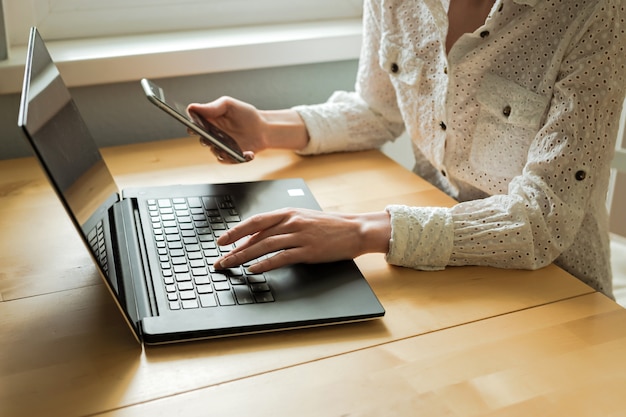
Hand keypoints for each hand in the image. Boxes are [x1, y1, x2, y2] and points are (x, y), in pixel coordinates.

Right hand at [188, 97, 308, 163]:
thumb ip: (212, 107)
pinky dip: (236, 158)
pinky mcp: (230, 156)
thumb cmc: (246, 115)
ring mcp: (221, 146)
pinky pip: (227, 160)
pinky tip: (249, 153)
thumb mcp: (229, 106)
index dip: (192, 126)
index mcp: (210, 121)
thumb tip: (191, 108)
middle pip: (202, 139)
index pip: (194, 125)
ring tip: (231, 148)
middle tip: (213, 137)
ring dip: (221, 149)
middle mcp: (213, 135)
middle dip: (206, 139)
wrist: (264, 129)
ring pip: (214, 151)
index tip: (195, 127)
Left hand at [213, 208, 390, 272]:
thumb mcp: (302, 219)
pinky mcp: (308, 250)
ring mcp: (300, 236)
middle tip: (219, 259)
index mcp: (287, 213)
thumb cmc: (328, 226)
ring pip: (264, 246)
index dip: (235, 231)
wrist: (354, 230)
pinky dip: (265, 264)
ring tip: (230, 265)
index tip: (221, 241)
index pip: (255, 221)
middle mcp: (291, 222)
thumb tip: (257, 238)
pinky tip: (254, 270)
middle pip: (255, 235)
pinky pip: (281, 257)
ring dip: (244, 257)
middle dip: (234, 248)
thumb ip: (280, 226)